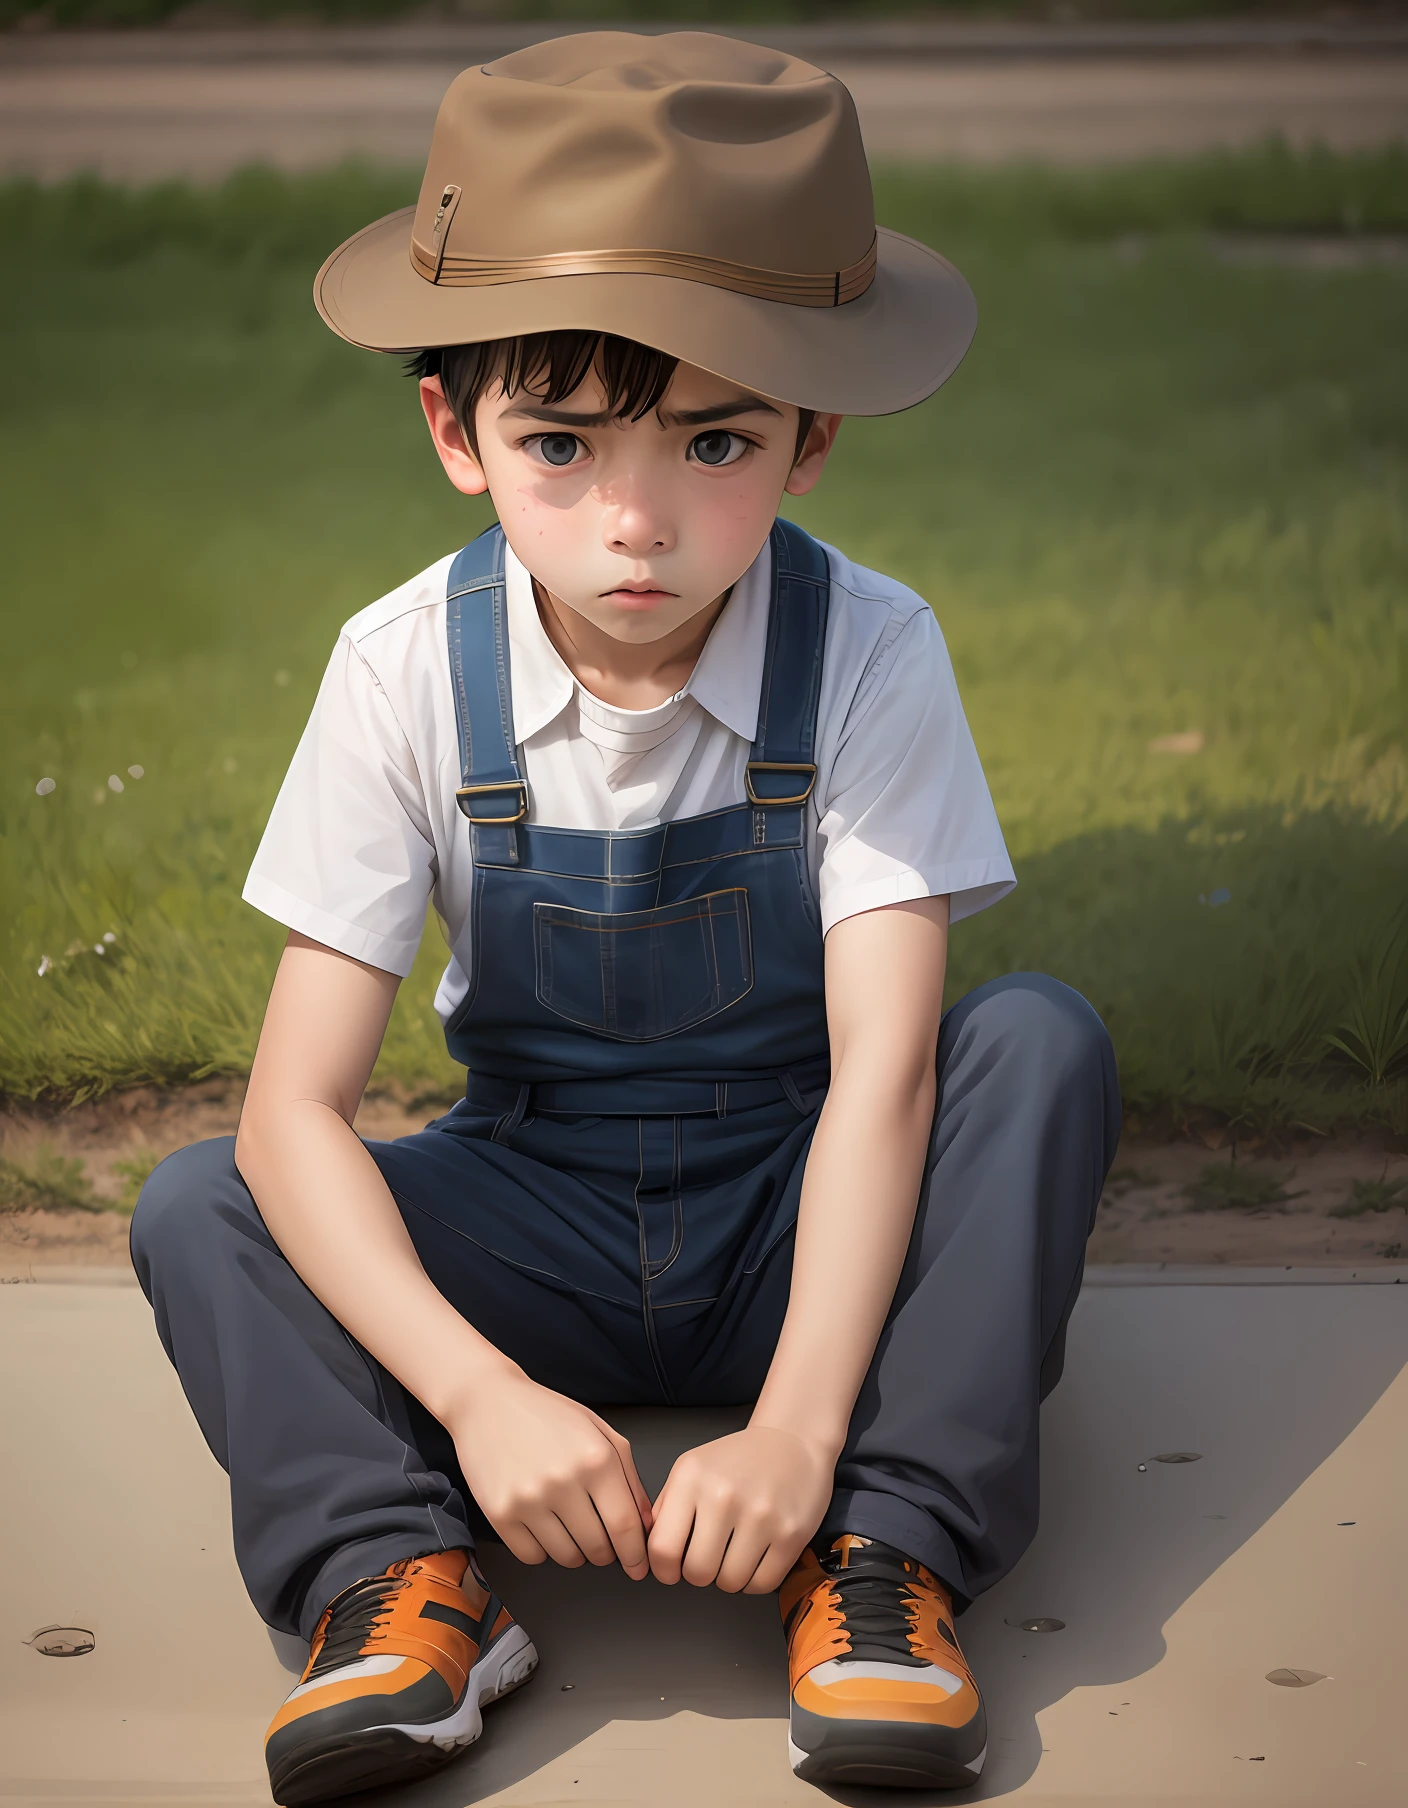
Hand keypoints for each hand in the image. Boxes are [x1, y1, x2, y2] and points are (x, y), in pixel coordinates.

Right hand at [446, 1369, 653, 1577]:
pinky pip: (532, 1556)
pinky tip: (542, 1525)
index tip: (637, 1566)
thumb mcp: (599, 1432)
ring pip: (567, 1557)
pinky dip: (542, 1549)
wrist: (488, 1402)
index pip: (625, 1526)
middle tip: (600, 1539)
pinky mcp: (500, 1514)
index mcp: (596, 1459)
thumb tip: (646, 1524)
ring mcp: (529, 1500)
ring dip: (575, 1552)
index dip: (635, 1554)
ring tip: (569, 1525)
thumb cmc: (547, 1415)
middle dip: (605, 1552)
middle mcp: (564, 1481)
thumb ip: (629, 1478)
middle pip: (598, 1548)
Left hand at [647, 1423, 836, 1594]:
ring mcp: (760, 1516)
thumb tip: (650, 1553)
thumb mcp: (691, 1468)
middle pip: (697, 1572)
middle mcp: (724, 1496)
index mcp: (692, 1478)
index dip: (664, 1570)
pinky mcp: (791, 1534)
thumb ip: (665, 1508)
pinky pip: (762, 1584)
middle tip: (708, 1557)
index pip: (662, 1548)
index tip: (671, 1570)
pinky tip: (755, 1558)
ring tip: (734, 1553)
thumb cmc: (738, 1460)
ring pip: (730, 1582)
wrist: (793, 1442)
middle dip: (699, 1573)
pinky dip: (755, 1580)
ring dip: (729, 1577)